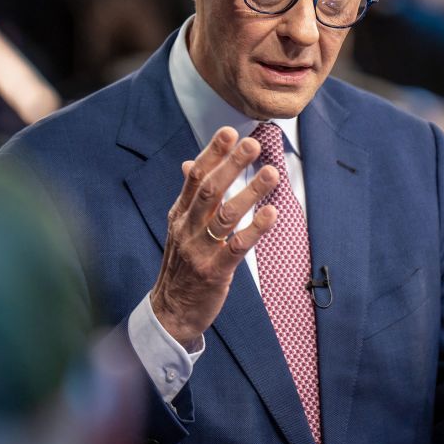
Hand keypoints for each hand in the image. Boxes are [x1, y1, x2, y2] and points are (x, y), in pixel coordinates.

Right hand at [149, 126, 279, 347]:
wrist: (171, 311)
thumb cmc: (182, 264)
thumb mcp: (180, 227)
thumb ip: (189, 196)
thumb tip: (188, 163)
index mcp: (180, 214)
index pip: (195, 177)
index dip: (212, 153)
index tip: (229, 131)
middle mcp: (187, 228)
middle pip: (210, 190)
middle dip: (232, 165)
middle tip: (254, 144)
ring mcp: (200, 250)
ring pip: (226, 215)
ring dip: (250, 192)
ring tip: (272, 173)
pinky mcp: (215, 271)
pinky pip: (237, 247)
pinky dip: (255, 229)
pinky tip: (272, 213)